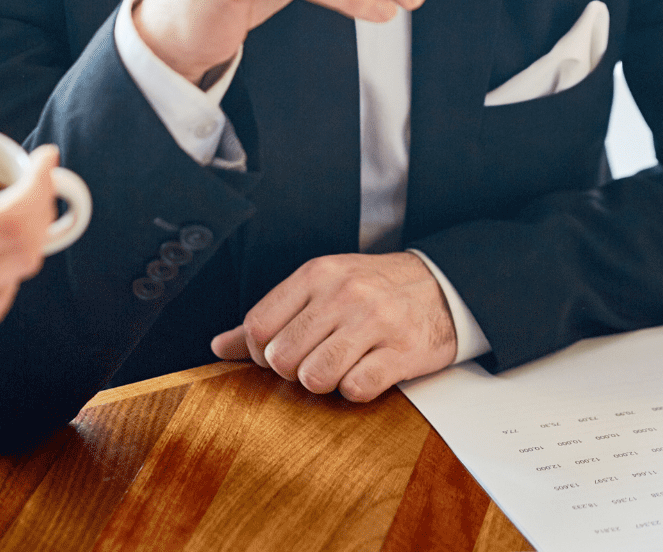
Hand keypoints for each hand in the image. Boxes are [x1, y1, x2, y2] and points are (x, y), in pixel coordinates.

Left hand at [209, 252, 455, 402]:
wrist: (443, 287)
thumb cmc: (374, 290)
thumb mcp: (321, 288)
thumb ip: (271, 316)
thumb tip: (219, 346)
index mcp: (317, 273)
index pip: (258, 327)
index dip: (263, 353)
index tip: (284, 352)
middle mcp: (344, 293)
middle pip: (282, 358)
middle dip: (293, 371)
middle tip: (315, 361)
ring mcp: (375, 321)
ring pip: (315, 377)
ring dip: (323, 383)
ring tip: (340, 368)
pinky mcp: (402, 351)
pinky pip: (356, 389)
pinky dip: (356, 389)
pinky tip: (367, 372)